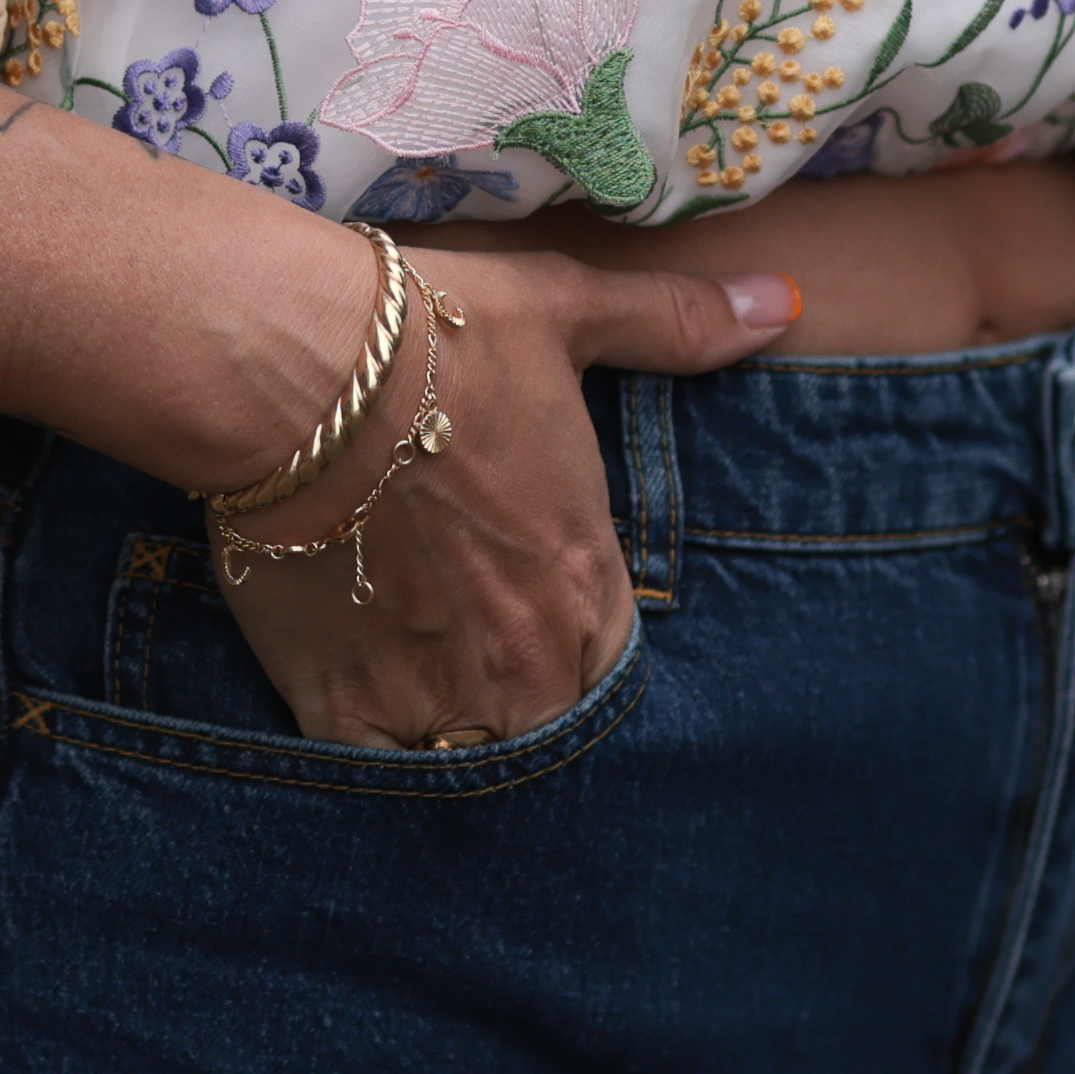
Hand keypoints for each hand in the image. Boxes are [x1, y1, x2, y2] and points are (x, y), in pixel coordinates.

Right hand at [212, 244, 790, 745]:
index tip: (542, 624)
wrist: (293, 370)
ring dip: (454, 732)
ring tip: (418, 689)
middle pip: (549, 728)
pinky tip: (358, 711)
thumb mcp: (566, 311)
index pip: (616, 669)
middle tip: (476, 663)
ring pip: (469, 760)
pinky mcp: (340, 702)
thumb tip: (781, 302)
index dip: (582, 652)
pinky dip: (374, 756)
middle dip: (524, 705)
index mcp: (584, 579)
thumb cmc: (433, 337)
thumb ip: (675, 326)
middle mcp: (524, 656)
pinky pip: (376, 772)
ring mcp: (433, 688)